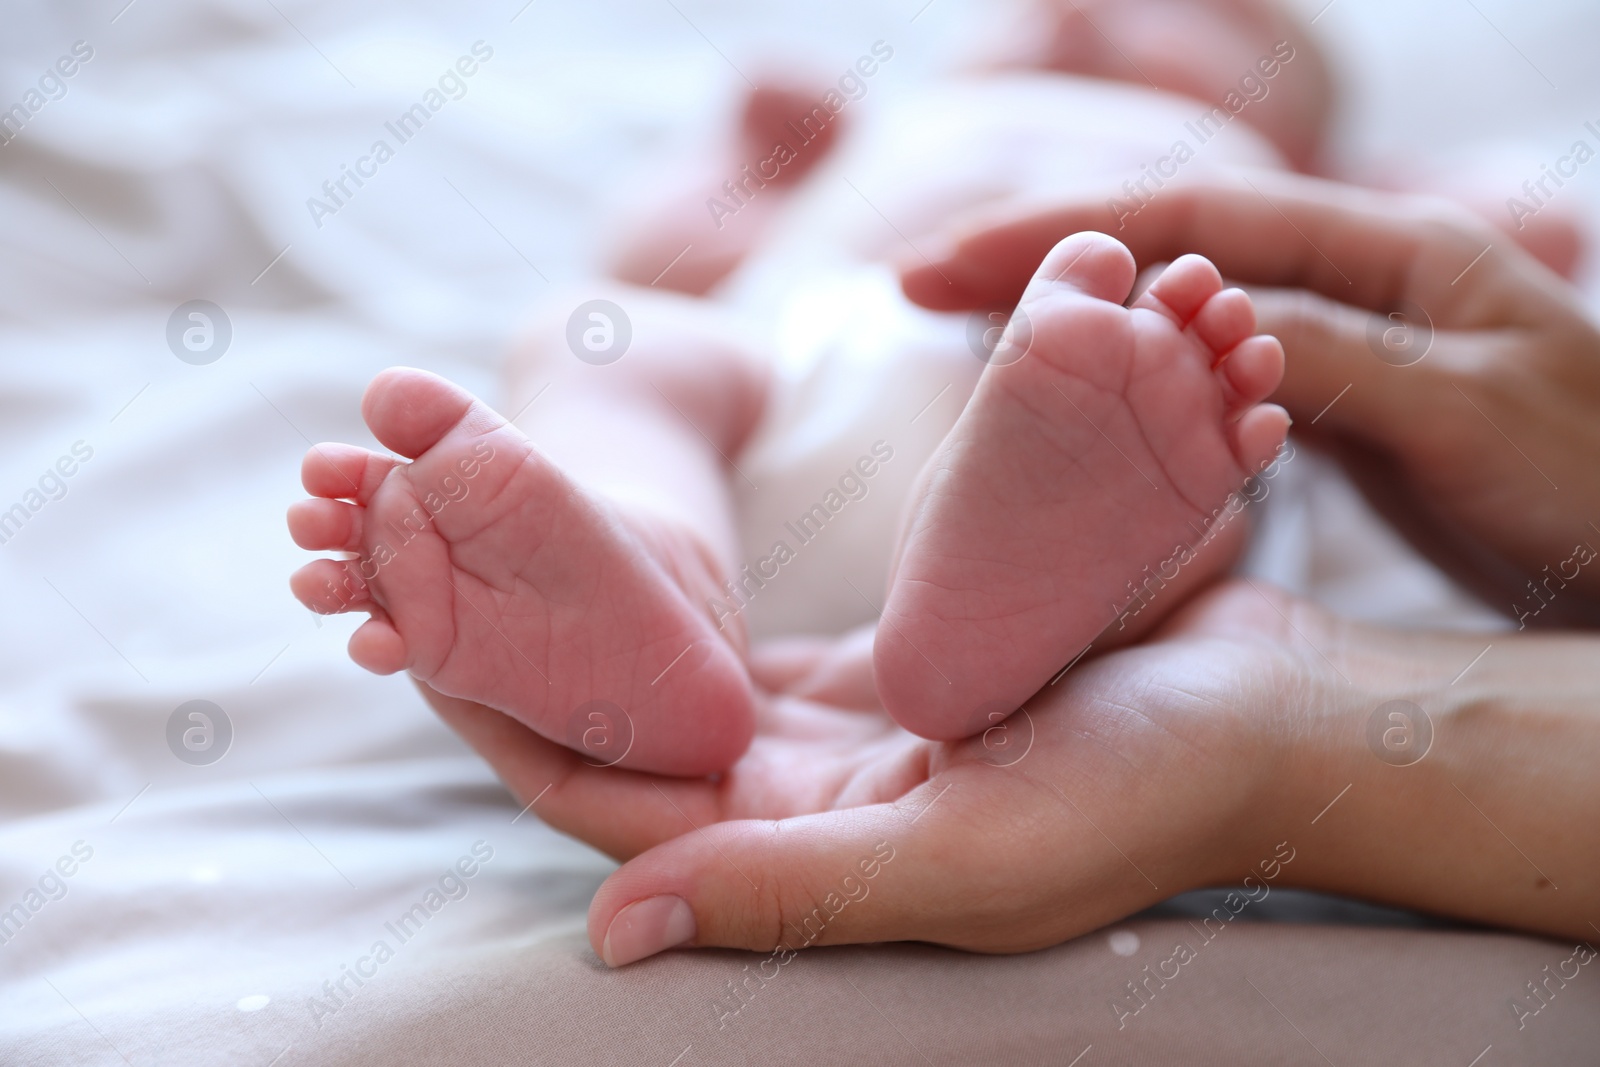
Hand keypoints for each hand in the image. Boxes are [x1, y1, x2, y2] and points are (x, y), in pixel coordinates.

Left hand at [426, 582, 1333, 965]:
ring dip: (586, 611)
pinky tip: (617, 534)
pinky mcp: (875, 674)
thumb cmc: (1145, 791)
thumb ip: (795, 888)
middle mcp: (798, 809)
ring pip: (669, 679)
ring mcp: (832, 742)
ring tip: (492, 527)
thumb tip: (611, 930)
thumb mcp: (973, 857)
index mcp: (803, 861)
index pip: (608, 803)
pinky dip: (679, 589)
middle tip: (424, 552)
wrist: (1272, 719)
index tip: (417, 629)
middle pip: (620, 732)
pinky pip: (742, 639)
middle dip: (521, 652)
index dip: (507, 724)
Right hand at [901, 171, 1599, 620]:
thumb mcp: (1463, 409)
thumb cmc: (1595, 485)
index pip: (1190, 222)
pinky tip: (1078, 409)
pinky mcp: (1336, 415)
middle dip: (1042, 265)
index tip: (938, 267)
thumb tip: (1187, 321)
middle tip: (919, 290)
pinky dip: (1130, 393)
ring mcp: (1341, 349)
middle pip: (1164, 254)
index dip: (1058, 238)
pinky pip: (1206, 389)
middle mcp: (1353, 284)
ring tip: (971, 342)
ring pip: (1176, 322)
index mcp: (1388, 250)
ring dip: (1075, 328)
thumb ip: (1325, 357)